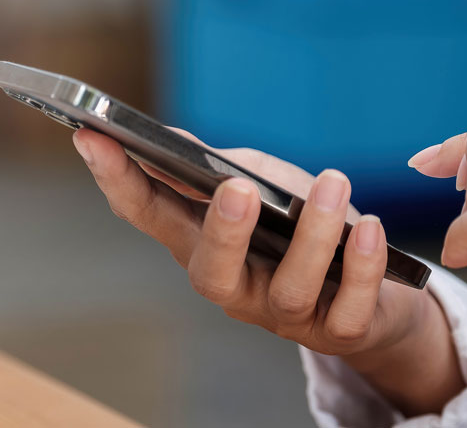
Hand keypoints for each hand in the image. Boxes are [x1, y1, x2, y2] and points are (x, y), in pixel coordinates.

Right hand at [72, 127, 463, 415]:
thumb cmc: (303, 230)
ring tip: (332, 182)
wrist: (376, 295)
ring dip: (314, 234)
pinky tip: (369, 227)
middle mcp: (234, 287)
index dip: (116, 178)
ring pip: (288, 288)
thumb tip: (171, 142)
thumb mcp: (263, 186)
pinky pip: (348, 308)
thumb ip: (221, 168)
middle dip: (222, 232)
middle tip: (237, 188)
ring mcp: (283, 315)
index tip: (90, 135)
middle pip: (210, 273)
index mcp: (203, 245)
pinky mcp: (338, 331)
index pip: (148, 214)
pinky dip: (362, 266)